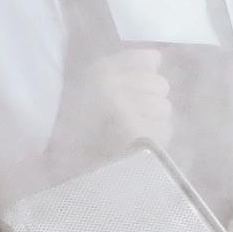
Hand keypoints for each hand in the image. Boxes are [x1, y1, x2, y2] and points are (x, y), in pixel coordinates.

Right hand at [47, 47, 171, 174]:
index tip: (134, 92)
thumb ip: (121, 72)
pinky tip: (136, 148)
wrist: (67, 172)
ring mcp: (126, 109)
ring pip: (165, 108)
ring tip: (131, 136)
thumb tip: (157, 59)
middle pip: (161, 84)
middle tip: (128, 120)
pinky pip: (165, 130)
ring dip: (153, 122)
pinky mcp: (138, 133)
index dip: (146, 77)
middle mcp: (112, 85)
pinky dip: (155, 141)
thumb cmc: (77, 133)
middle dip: (150, 101)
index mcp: (98, 72)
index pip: (148, 59)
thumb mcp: (89, 91)